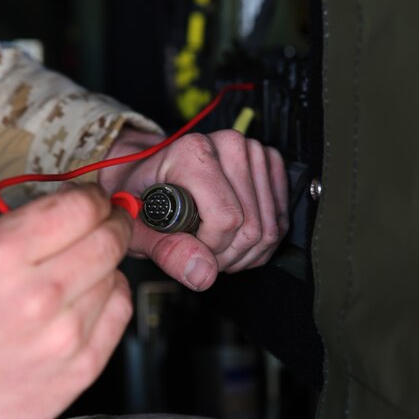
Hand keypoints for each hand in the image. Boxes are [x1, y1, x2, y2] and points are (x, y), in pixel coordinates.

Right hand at [0, 185, 132, 418]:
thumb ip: (14, 225)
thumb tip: (60, 210)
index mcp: (2, 255)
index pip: (80, 207)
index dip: (92, 197)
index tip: (93, 200)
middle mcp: (39, 294)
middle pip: (109, 239)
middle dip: (111, 224)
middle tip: (105, 224)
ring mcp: (64, 335)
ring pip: (116, 274)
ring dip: (105, 264)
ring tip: (82, 270)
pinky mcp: (81, 368)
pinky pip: (119, 313)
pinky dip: (111, 297)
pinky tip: (90, 298)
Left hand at [99, 128, 288, 290]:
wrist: (151, 172)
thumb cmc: (143, 196)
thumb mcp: (138, 227)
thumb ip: (165, 250)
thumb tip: (203, 272)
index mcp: (194, 152)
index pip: (226, 219)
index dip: (209, 249)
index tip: (187, 245)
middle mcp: (229, 145)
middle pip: (252, 227)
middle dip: (227, 256)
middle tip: (200, 253)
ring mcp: (254, 152)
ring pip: (269, 228)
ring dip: (244, 253)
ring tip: (214, 247)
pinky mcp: (270, 164)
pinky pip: (280, 221)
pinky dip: (259, 243)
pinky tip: (233, 240)